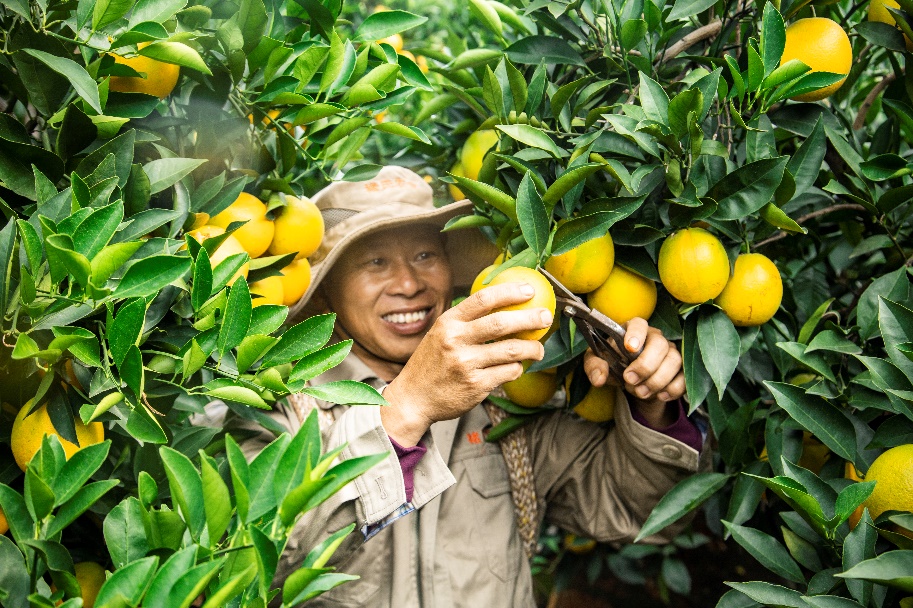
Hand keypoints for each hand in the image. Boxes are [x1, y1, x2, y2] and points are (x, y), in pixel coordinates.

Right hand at [382, 283, 552, 445]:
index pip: (483, 300)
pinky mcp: (476, 385)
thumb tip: (503, 305)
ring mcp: (466, 364)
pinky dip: (517, 368)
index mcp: (448, 323)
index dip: (510, 292)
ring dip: (531, 348)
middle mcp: (456, 341)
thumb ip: (465, 321)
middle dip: (530, 318)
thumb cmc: (431, 364)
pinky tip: (518, 366)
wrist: (413, 399)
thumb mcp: (440, 334)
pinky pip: (507, 372)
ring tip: (538, 348)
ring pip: (511, 351)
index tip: (529, 290)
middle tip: (546, 317)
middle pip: (501, 323)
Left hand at [583, 317, 683, 426]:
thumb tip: (598, 379)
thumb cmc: (613, 364)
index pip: (639, 324)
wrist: (630, 381)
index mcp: (633, 330)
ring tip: (639, 392)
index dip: (636, 334)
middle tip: (629, 380)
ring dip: (657, 380)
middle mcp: (655, 338)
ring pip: (674, 361)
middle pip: (660, 344)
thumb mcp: (597, 363)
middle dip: (645, 365)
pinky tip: (659, 396)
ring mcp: (671, 352)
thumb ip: (594, 366)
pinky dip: (672, 389)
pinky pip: (684, 378)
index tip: (629, 348)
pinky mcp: (680, 370)